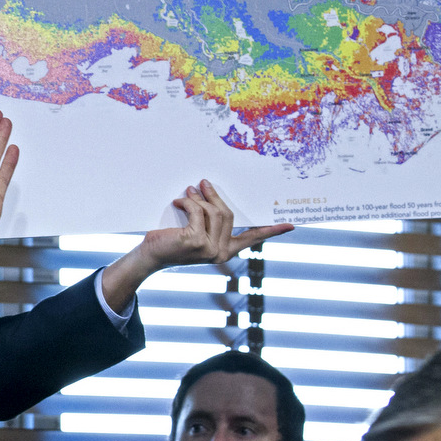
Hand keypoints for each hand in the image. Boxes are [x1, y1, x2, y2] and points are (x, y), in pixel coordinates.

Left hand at [101, 179, 292, 311]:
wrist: (150, 256)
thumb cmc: (171, 241)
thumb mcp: (196, 230)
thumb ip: (209, 220)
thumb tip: (212, 191)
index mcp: (226, 251)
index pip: (252, 239)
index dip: (271, 231)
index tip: (290, 225)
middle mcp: (221, 253)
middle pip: (228, 215)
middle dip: (214, 196)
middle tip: (202, 183)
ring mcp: (209, 249)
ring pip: (213, 212)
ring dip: (199, 198)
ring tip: (188, 191)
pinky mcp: (196, 242)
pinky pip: (197, 212)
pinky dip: (187, 202)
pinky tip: (178, 202)